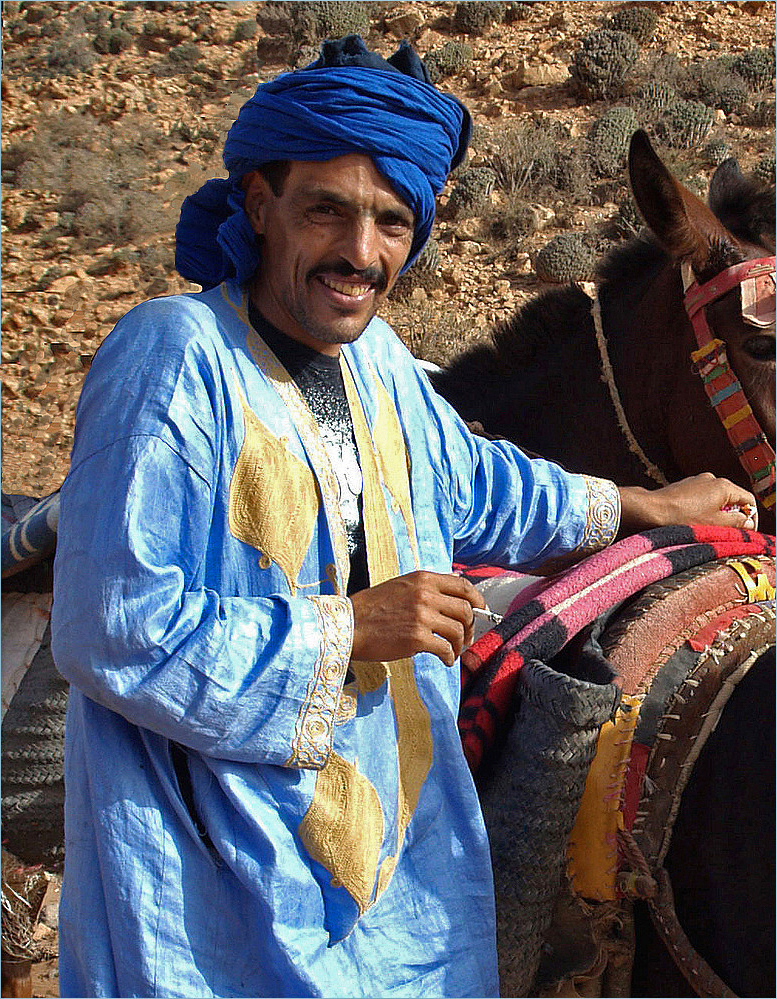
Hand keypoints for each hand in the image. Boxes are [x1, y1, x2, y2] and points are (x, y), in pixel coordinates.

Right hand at [349, 571, 486, 666]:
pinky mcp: (416, 638)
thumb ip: (428, 586)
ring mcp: (422, 616)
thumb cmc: (372, 608)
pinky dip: (449, 657)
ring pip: (458, 631)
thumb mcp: (401, 586)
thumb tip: (457, 584)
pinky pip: (445, 649)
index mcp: (423, 579)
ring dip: (460, 645)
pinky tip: (444, 660)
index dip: (478, 600)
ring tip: (453, 651)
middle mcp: (425, 594)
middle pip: (466, 610)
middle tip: (465, 638)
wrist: (349, 625)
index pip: (463, 586)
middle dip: (471, 627)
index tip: (481, 612)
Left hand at [618, 473, 758, 536]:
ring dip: (717, 514)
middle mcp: (711, 479)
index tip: (746, 531)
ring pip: (716, 499)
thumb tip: (748, 523)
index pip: (748, 500)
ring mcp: (697, 481)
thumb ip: (737, 523)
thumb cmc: (682, 517)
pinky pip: (701, 498)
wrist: (651, 510)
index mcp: (723, 486)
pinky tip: (693, 521)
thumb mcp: (715, 524)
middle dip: (732, 516)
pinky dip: (703, 509)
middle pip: (732, 499)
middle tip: (728, 532)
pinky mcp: (685, 487)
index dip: (751, 517)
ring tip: (707, 528)